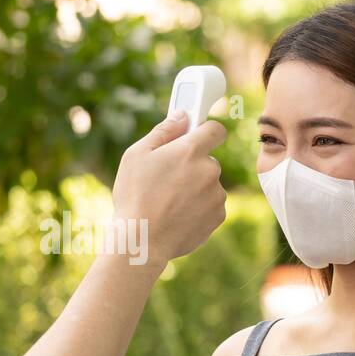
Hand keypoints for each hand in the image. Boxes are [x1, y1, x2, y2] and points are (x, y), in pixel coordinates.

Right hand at [109, 112, 226, 267]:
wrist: (143, 239)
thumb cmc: (135, 195)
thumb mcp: (137, 154)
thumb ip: (163, 131)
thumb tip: (182, 116)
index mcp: (191, 151)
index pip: (215, 130)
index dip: (207, 131)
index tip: (198, 135)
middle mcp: (210, 171)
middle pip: (209, 161)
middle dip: (193, 165)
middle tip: (168, 178)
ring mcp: (217, 195)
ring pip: (210, 184)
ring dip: (196, 188)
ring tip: (170, 200)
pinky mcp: (219, 216)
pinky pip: (211, 204)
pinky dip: (199, 207)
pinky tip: (178, 213)